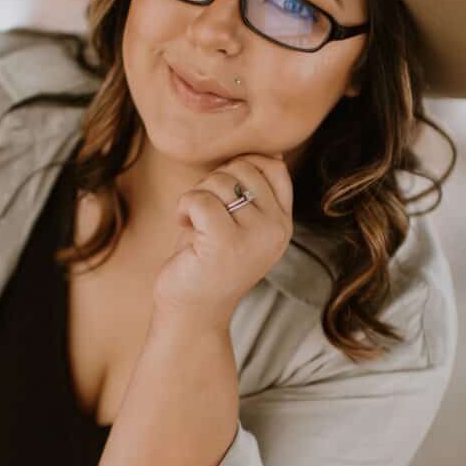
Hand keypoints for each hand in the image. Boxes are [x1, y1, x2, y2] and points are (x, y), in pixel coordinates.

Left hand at [152, 152, 293, 329]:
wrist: (192, 313)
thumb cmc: (207, 263)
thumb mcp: (239, 223)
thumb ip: (254, 191)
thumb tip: (271, 152)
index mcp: (283, 224)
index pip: (275, 167)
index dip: (243, 164)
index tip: (222, 191)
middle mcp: (276, 230)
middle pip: (245, 167)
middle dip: (215, 180)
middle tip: (203, 209)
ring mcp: (254, 237)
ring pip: (222, 181)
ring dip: (196, 195)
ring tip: (194, 222)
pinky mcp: (226, 243)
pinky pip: (200, 199)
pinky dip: (183, 206)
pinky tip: (183, 224)